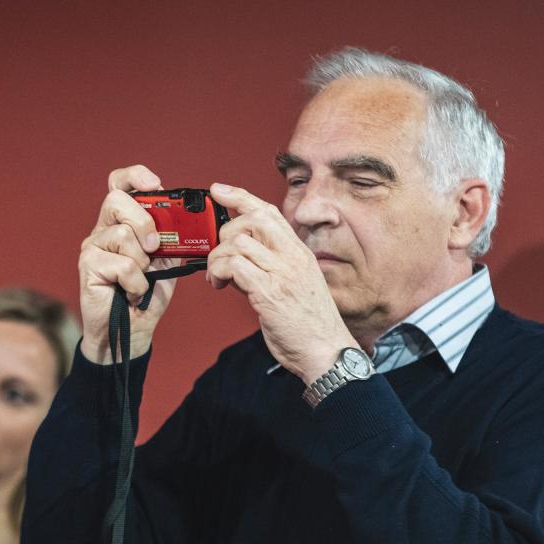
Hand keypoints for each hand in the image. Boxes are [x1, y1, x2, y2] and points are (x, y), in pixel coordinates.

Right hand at [77, 165, 178, 363]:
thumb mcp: (167, 259)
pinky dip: (137, 282)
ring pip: (122, 234)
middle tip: (154, 247)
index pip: (119, 184)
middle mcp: (103, 229)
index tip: (154, 184)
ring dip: (142, 262)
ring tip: (141, 280)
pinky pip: (122, 264)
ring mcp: (92, 247)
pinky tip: (133, 293)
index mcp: (122, 222)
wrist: (132, 331)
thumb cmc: (148, 294)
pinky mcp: (88, 267)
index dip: (135, 176)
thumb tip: (188, 218)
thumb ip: (171, 236)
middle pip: (117, 200)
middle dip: (143, 221)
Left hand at [205, 182, 356, 383]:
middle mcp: (292, 258)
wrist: (326, 352)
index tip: (218, 191)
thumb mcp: (294, 285)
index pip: (269, 211)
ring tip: (217, 277)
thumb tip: (236, 259)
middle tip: (219, 256)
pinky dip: (219, 272)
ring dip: (217, 258)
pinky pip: (235, 266)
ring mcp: (282, 274)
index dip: (240, 196)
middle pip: (252, 219)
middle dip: (225, 232)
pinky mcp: (269, 293)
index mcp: (299, 253)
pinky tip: (219, 285)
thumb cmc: (308, 324)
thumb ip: (269, 267)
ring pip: (238, 242)